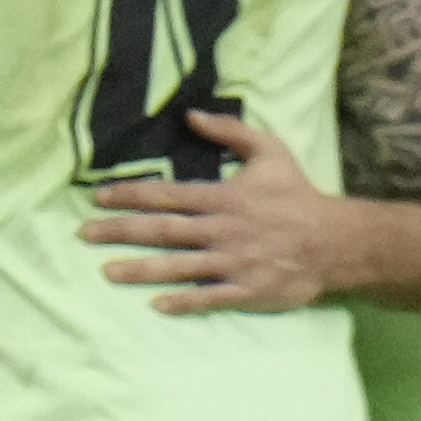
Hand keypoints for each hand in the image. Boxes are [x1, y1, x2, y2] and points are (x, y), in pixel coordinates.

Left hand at [79, 111, 350, 313]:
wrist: (336, 241)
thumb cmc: (297, 196)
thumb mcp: (271, 152)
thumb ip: (231, 132)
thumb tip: (191, 116)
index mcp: (225, 197)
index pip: (169, 194)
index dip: (131, 194)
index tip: (98, 197)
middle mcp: (223, 230)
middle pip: (163, 231)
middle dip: (121, 231)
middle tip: (85, 234)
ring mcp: (233, 263)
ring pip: (179, 267)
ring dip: (141, 269)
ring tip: (107, 271)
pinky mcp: (246, 290)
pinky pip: (209, 297)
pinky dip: (183, 302)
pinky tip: (156, 305)